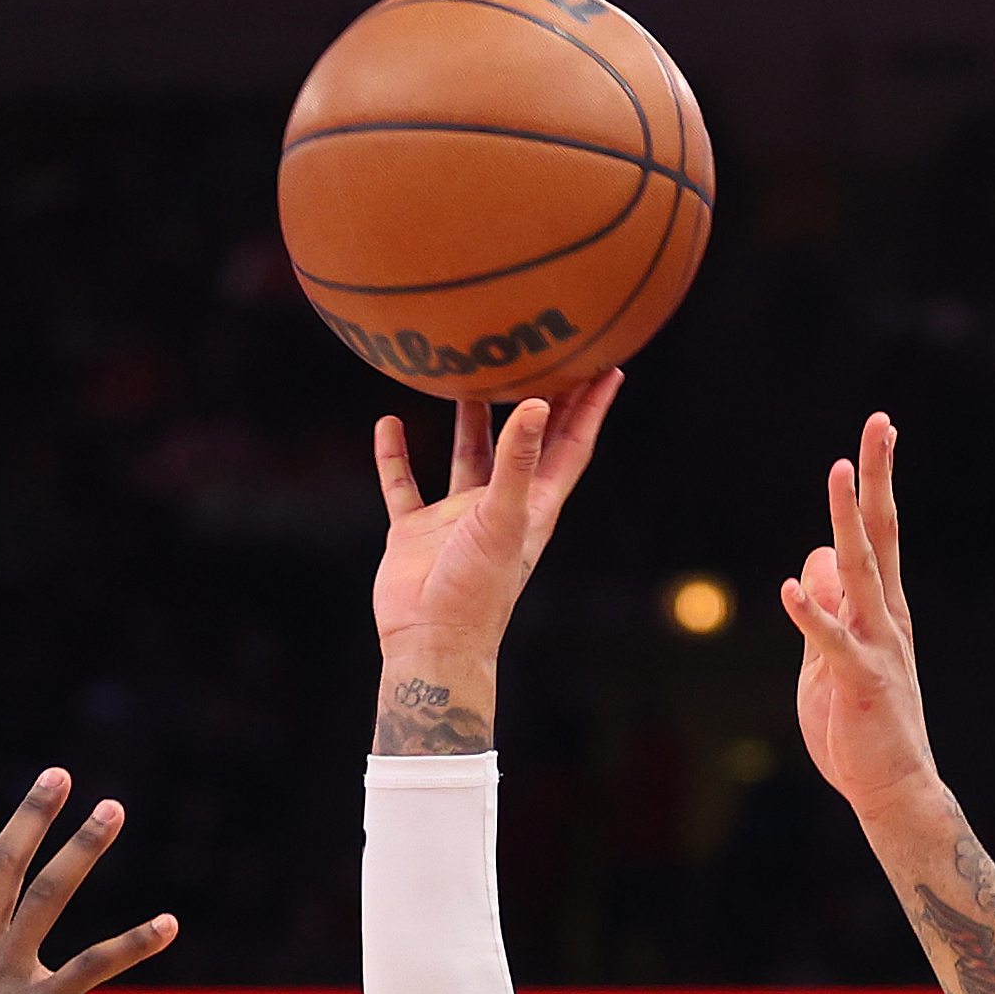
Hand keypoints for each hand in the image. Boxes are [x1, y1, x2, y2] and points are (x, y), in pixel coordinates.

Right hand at [367, 370, 623, 744]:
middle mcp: (499, 505)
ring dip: (469, 418)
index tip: (606, 366)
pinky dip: (395, 456)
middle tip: (539, 351)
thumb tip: (536, 405)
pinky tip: (388, 423)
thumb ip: (516, 461)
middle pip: (523, 441)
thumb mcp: (502, 518)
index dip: (590, 408)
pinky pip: (404, 484)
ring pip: (467, 454)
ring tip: (466, 373)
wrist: (430, 642)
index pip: (571, 446)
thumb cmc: (478, 591)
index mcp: (533, 505)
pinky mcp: (416, 531)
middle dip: (535, 399)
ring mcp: (457, 517)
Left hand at [781, 412, 947, 822]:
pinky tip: (791, 587)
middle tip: (880, 421)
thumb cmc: (861, 725)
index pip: (879, 533)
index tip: (879, 431)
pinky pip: (831, 640)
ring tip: (837, 470)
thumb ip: (824, 610)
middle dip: (877, 476)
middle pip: (881, 532)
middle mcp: (885, 616)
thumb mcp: (829, 659)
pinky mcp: (859, 680)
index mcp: (881, 609)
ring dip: (846, 519)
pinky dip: (811, 612)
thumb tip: (812, 561)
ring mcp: (876, 645)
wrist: (892, 787)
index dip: (875, 483)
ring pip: (861, 570)